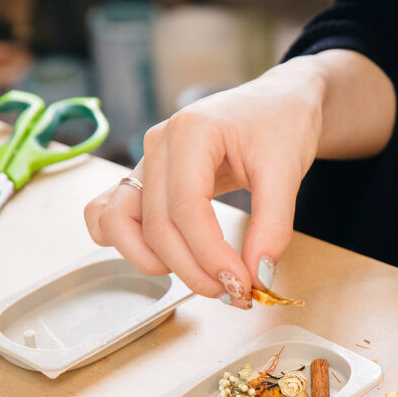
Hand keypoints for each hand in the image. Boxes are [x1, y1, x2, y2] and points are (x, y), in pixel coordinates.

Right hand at [83, 58, 327, 305]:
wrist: (278, 101)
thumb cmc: (282, 125)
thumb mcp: (288, 171)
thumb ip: (274, 225)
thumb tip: (257, 276)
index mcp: (191, 130)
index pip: (185, 207)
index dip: (210, 255)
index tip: (241, 285)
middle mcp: (158, 144)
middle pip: (156, 224)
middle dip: (192, 269)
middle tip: (234, 294)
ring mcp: (145, 161)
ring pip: (118, 223)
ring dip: (152, 261)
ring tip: (201, 278)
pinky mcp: (145, 178)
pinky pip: (109, 214)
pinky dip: (126, 242)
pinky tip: (166, 260)